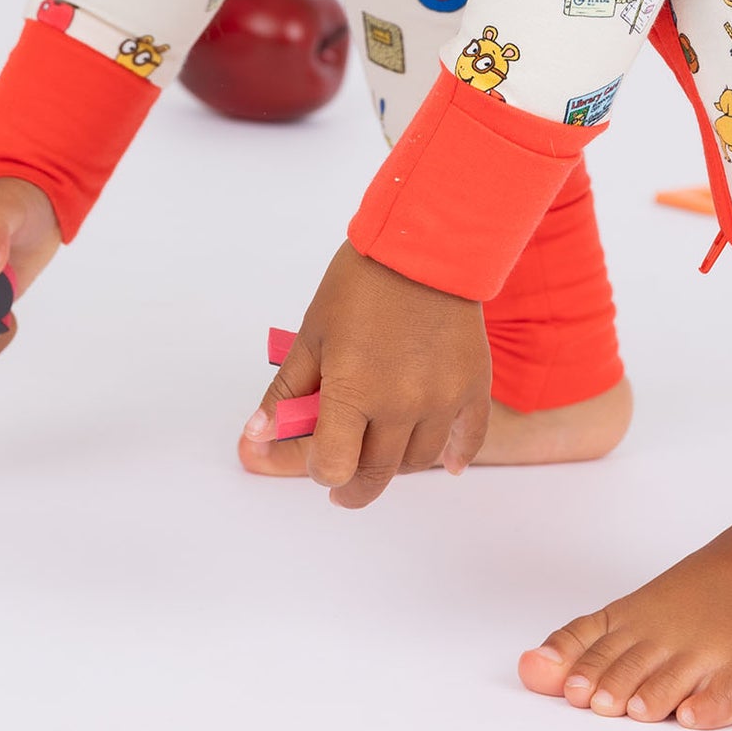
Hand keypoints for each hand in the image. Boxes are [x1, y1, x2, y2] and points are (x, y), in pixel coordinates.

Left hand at [243, 241, 489, 506]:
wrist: (425, 244)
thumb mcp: (312, 332)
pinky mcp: (473, 388)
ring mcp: (442, 401)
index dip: (314, 469)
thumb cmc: (361, 281)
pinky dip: (453, 457)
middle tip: (338, 484)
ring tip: (378, 450)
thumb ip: (287, 390)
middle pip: (375, 475)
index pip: (331, 466)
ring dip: (393, 465)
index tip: (309, 458)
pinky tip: (444, 465)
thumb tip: (258, 434)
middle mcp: (401, 405)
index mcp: (354, 391)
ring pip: (416, 462)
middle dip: (350, 487)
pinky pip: (468, 441)